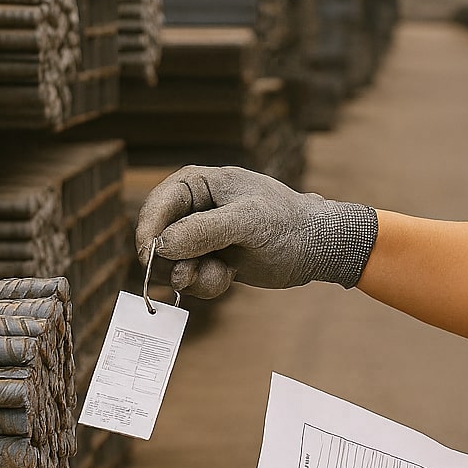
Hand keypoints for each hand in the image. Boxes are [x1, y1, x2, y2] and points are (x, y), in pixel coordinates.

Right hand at [134, 166, 377, 298]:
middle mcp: (195, 208)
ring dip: (192, 276)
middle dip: (173, 261)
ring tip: (221, 275)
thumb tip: (163, 245)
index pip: (158, 204)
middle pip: (158, 236)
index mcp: (200, 183)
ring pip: (173, 262)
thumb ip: (204, 230)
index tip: (150, 257)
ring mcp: (202, 235)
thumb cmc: (288, 224)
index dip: (149, 230)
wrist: (318, 248)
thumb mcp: (248, 222)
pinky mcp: (211, 258)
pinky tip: (228, 278)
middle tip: (189, 276)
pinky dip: (205, 283)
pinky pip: (190, 277)